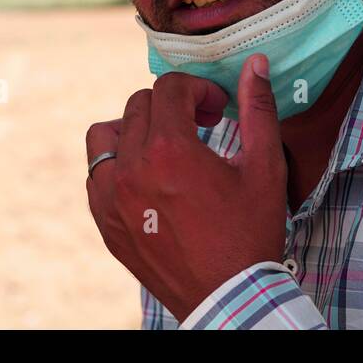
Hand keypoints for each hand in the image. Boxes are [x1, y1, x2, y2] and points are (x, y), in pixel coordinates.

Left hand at [85, 53, 287, 321]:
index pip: (169, 88)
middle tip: (201, 125)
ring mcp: (111, 198)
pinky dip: (117, 165)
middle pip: (139, 105)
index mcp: (170, 150)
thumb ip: (257, 110)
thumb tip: (255, 64)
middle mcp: (131, 169)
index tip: (218, 108)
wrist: (230, 298)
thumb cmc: (251, 233)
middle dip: (172, 106)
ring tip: (164, 146)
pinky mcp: (104, 222)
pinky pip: (96, 175)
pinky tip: (148, 178)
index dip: (199, 89)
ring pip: (105, 135)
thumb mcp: (265, 167)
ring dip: (134, 130)